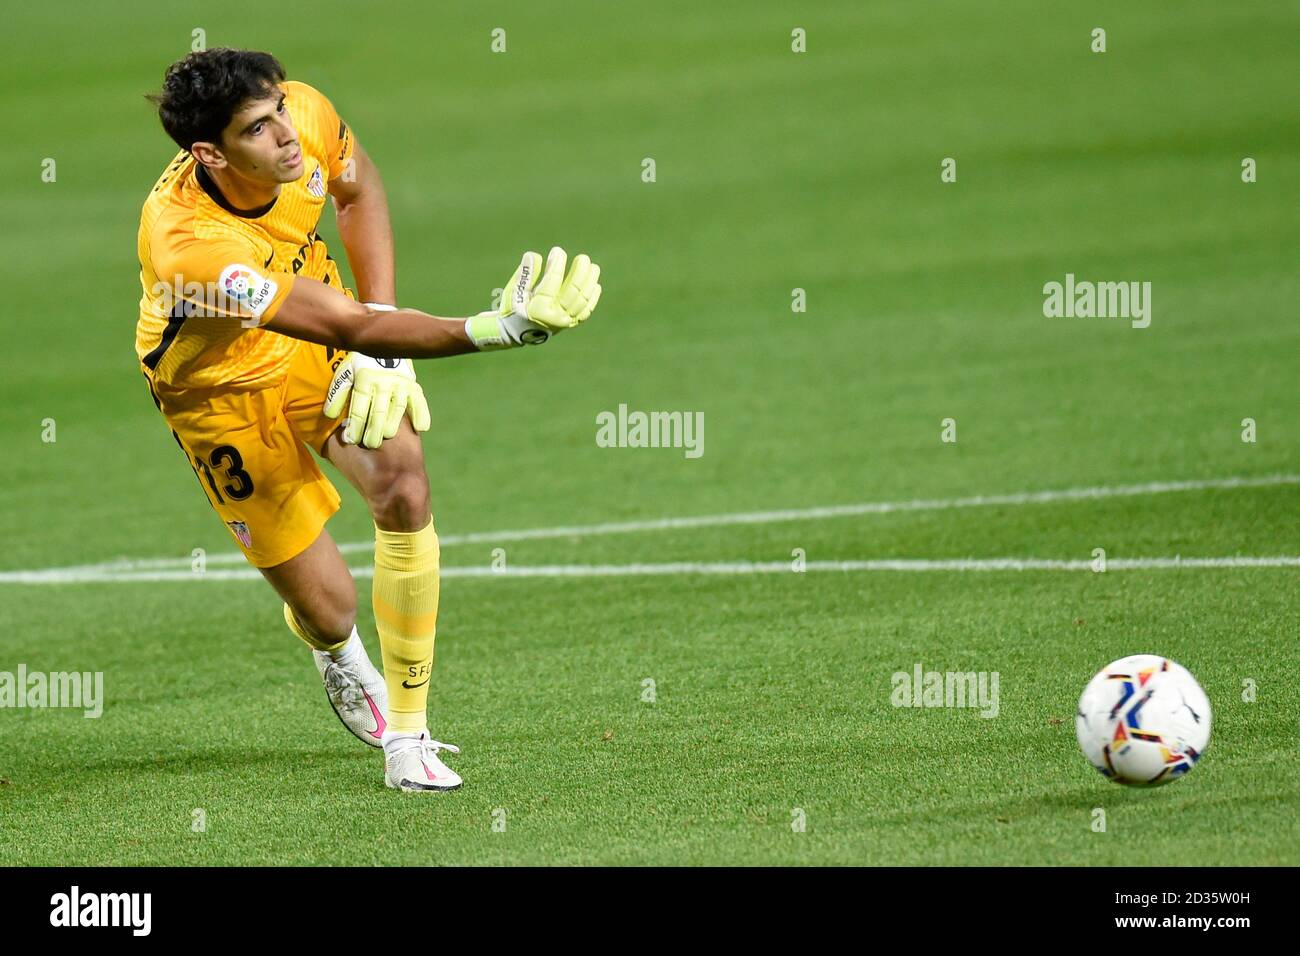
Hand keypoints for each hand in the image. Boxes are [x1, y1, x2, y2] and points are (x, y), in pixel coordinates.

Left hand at [324, 305, 430, 447]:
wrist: (384, 339)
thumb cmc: (361, 362)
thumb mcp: (346, 372)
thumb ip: (337, 394)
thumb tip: (329, 415)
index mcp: (364, 378)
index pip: (359, 407)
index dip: (354, 425)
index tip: (350, 440)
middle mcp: (383, 381)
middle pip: (378, 411)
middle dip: (373, 430)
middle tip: (369, 445)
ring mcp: (401, 384)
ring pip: (397, 408)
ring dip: (393, 425)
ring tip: (387, 438)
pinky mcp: (414, 385)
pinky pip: (419, 401)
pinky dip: (422, 414)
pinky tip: (421, 428)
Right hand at [464, 247, 601, 349]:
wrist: (514, 333)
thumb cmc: (512, 308)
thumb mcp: (513, 291)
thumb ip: (525, 274)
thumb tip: (533, 255)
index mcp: (538, 308)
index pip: (553, 281)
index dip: (557, 264)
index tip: (558, 251)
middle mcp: (554, 316)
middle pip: (572, 290)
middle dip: (580, 272)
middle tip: (583, 258)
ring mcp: (564, 322)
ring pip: (582, 300)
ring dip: (590, 282)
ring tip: (593, 267)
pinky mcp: (569, 324)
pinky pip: (585, 311)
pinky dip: (592, 298)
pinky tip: (596, 284)